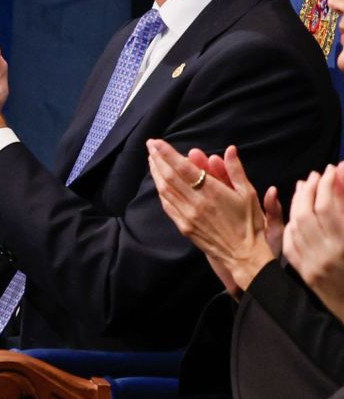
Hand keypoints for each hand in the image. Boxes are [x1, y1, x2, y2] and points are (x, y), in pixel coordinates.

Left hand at [148, 141, 275, 294]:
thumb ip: (235, 171)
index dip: (168, 154)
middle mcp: (196, 203)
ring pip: (165, 190)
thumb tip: (229, 149)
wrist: (244, 256)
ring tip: (151, 159)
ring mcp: (187, 216)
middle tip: (150, 145)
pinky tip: (159, 182)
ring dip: (156, 173)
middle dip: (157, 159)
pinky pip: (167, 205)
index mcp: (212, 193)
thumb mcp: (248, 194)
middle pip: (169, 177)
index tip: (157, 142)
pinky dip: (161, 191)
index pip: (184, 169)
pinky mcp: (184, 226)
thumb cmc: (249, 223)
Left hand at [282, 164, 343, 317]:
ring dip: (299, 201)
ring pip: (296, 225)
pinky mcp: (306, 273)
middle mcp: (327, 255)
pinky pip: (291, 242)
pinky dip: (293, 223)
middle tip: (319, 174)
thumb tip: (343, 178)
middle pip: (308, 213)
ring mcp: (313, 265)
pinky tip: (298, 212)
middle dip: (313, 189)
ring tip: (307, 185)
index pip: (330, 207)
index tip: (335, 169)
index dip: (331, 184)